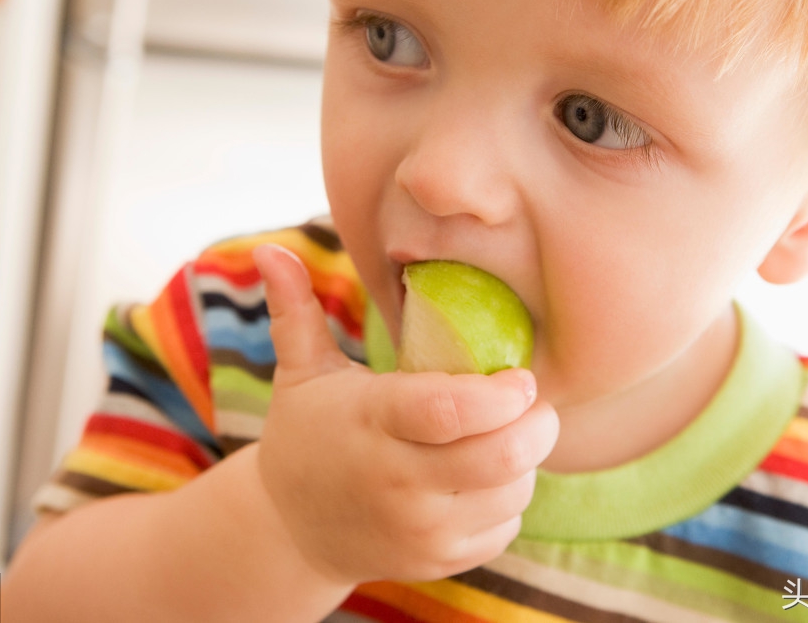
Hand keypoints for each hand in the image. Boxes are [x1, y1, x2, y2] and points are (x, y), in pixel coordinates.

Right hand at [251, 243, 558, 585]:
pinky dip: (508, 499)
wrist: (291, 529)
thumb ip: (296, 308)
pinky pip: (504, 527)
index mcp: (371, 423)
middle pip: (498, 458)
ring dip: (524, 460)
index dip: (499, 395)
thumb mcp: (300, 372)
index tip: (521, 378)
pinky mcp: (437, 560)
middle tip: (532, 403)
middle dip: (536, 426)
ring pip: (511, 493)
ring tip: (504, 434)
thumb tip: (271, 248)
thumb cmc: (309, 432)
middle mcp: (396, 483)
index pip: (446, 411)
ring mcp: (418, 530)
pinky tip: (483, 476)